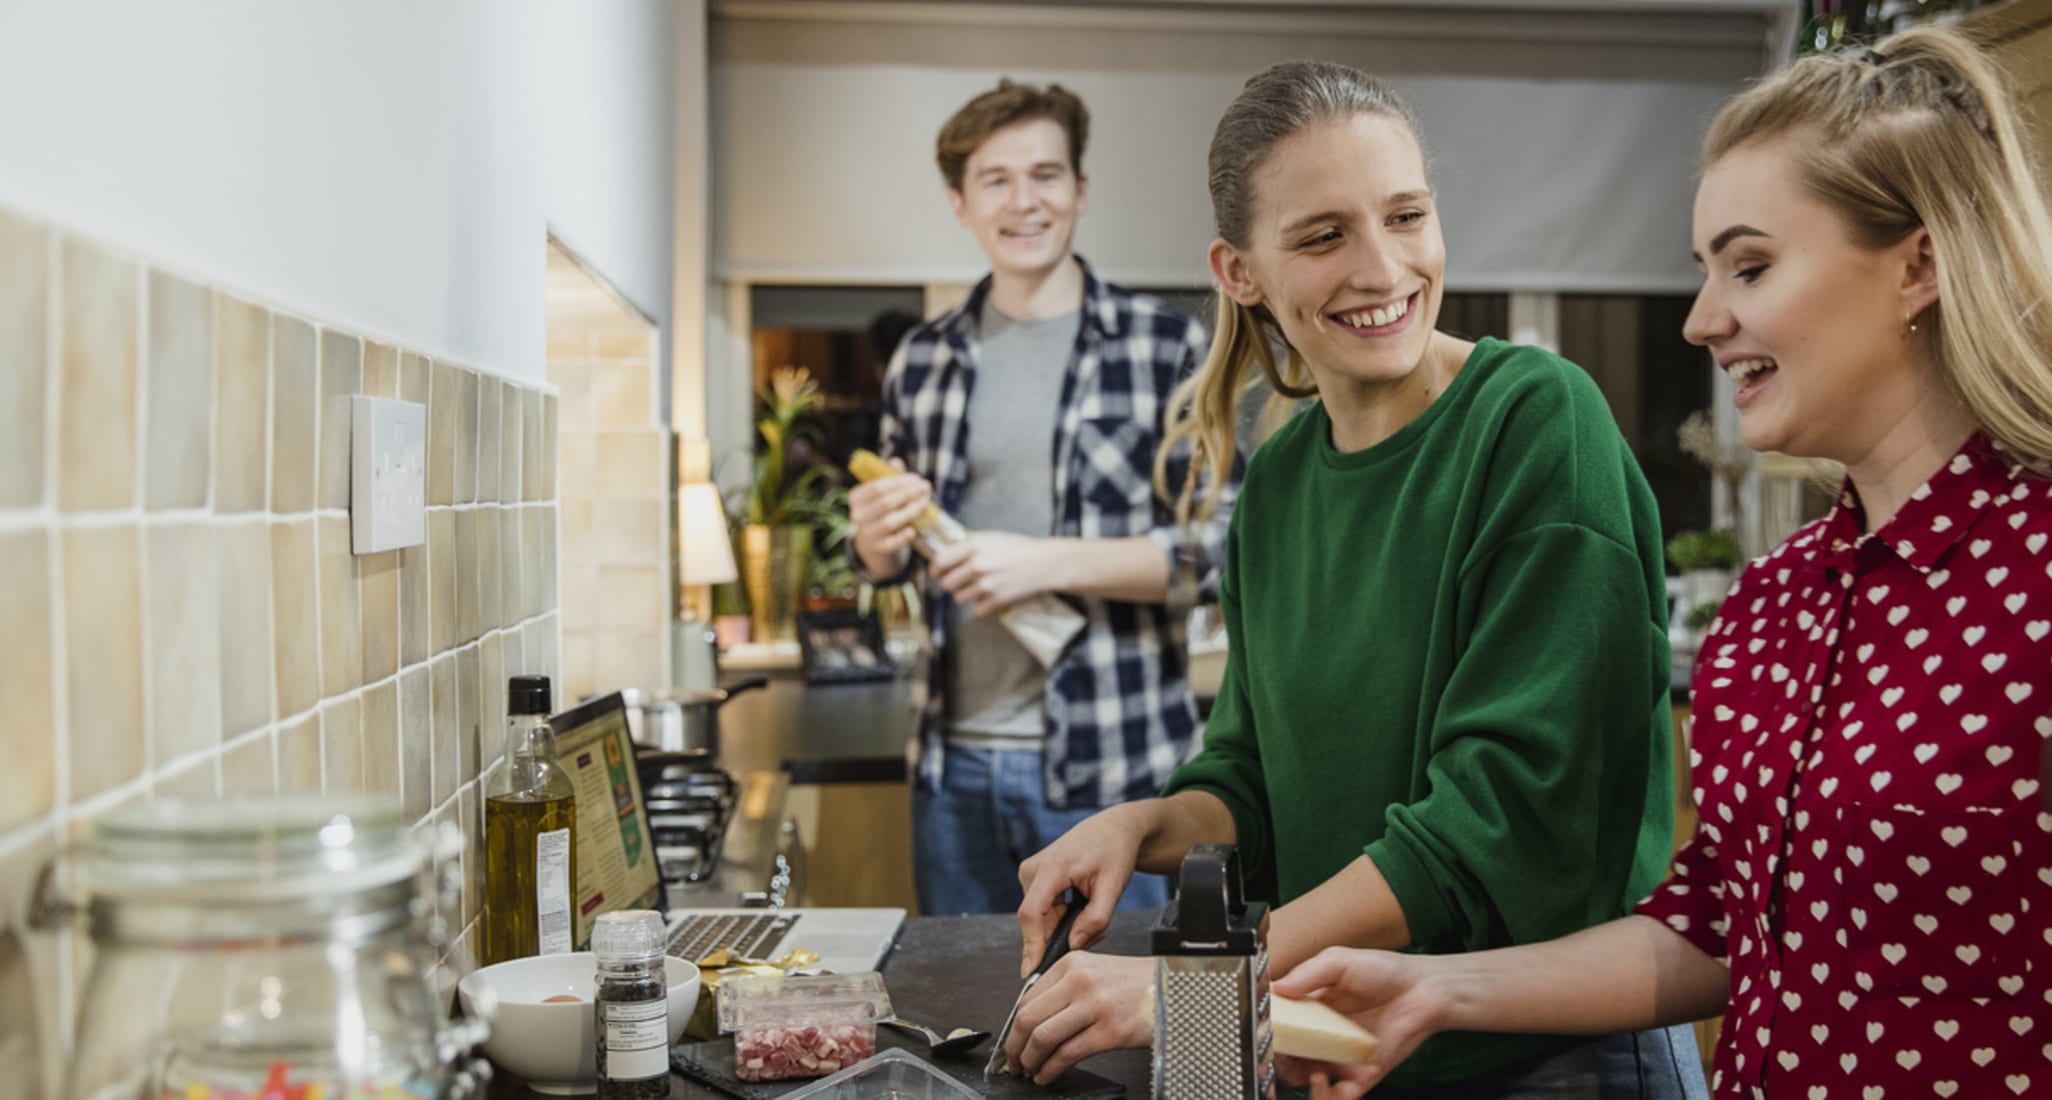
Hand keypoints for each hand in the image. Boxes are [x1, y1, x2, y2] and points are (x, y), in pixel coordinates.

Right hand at [847, 458, 930, 577]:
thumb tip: (896, 462)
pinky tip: (913, 530)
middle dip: (908, 493)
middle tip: (926, 487)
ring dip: (910, 511)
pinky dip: (902, 537)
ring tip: (925, 503)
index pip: (877, 487)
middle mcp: (858, 516)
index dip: (898, 481)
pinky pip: (892, 543)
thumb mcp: (883, 493)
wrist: (875, 542)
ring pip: (890, 521)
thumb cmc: (881, 510)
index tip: (916, 477)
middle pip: (884, 502)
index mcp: (856, 498)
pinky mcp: (879, 548)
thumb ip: (890, 477)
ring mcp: (868, 534)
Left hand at [930, 531, 1056, 615]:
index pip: (939, 561)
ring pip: (958, 597)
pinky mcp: (996, 600)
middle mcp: (977, 565)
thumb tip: (945, 548)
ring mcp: (986, 585)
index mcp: (974, 546)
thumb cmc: (1018, 547)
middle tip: (960, 579)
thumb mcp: (991, 537)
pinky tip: (990, 595)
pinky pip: (976, 609)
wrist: (1044, 563)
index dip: (936, 567)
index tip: (938, 570)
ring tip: (978, 586)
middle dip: (951, 581)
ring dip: (965, 593)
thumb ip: (968, 543)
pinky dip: (981, 605)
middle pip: (946, 583)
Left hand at [1002, 954, 1152, 1083]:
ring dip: (1030, 1061)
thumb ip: (1065, 989)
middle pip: (1028, 1018)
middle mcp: (1080, 981)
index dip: (1013, 1026)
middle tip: (1013, 1062)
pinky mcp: (1110, 1031)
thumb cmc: (1136, 984)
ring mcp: (1095, 1006)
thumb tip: (1033, 1020)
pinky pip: (1067, 1054)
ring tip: (1030, 1071)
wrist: (1173, 988)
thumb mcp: (1095, 972)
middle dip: (1014, 1047)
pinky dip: (1051, 1070)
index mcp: (1072, 964)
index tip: (1012, 1042)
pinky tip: (1048, 1075)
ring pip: (1043, 1037)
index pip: (1027, 998)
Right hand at [1017, 806, 1147, 974]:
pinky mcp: (1033, 879)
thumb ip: (1096, 919)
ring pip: (1041, 919)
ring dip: (1066, 926)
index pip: (1031, 914)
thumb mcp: (1113, 887)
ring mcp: (1030, 874)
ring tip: (1094, 911)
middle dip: (1063, 936)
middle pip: (1037, 921)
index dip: (1031, 945)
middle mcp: (1032, 870)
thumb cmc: (1114, 853)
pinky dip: (1063, 917)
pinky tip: (1084, 906)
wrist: (1111, 829)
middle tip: (1096, 932)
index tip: (1031, 972)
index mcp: (1051, 868)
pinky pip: (1043, 911)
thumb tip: (1074, 945)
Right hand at [1270, 947, 1447, 1098]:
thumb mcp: (1340, 960)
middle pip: (1289, 1059)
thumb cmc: (1385, 970)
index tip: (1267, 1034)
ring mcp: (1340, 1057)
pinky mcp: (1361, 1075)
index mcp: (1311, 1009)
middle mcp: (1322, 1036)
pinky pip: (1341, 1095)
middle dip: (1282, 1065)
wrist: (1425, 990)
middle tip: (1288, 1058)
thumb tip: (1277, 988)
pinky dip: (1336, 1097)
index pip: (1281, 1027)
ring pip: (1311, 1082)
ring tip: (1317, 1074)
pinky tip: (1344, 1086)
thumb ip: (1308, 973)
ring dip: (1308, 1086)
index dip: (1270, 1033)